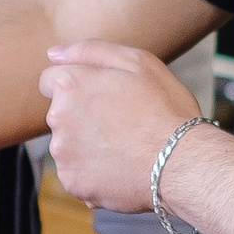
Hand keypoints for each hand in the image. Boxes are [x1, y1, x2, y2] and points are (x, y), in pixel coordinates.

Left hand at [39, 41, 201, 213]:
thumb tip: (54, 54)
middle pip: (62, 114)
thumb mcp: (138, 62)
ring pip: (69, 145)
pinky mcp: (73, 183)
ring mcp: (63, 154)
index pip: (50, 80)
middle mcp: (58, 119)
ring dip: (88, 145)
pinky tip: (121, 168)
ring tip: (125, 148)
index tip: (103, 96)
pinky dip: (94, 172)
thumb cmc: (165, 109)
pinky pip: (78, 172)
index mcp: (70, 86)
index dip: (79, 86)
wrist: (182, 164)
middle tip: (123, 122)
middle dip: (84, 115)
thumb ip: (90, 51)